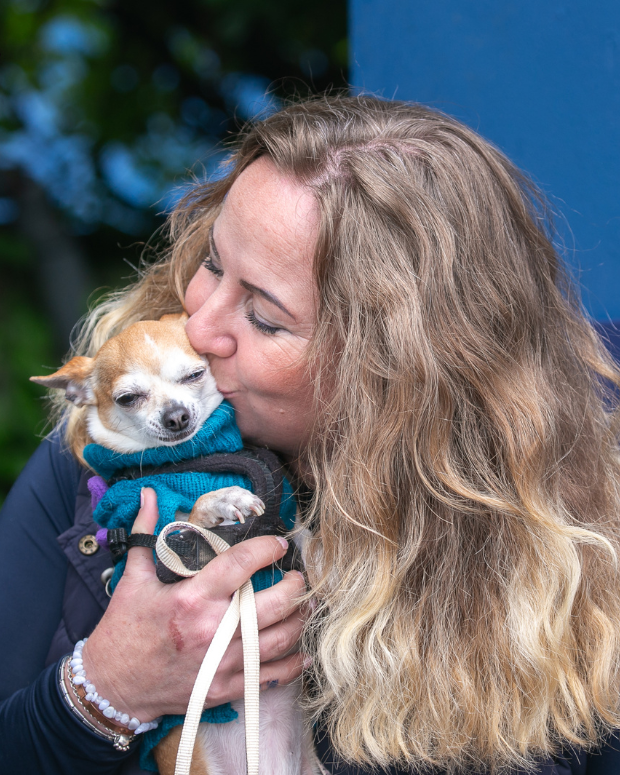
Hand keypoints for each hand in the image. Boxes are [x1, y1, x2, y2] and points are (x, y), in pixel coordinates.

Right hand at [82, 488, 307, 721]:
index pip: (241, 564)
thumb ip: (145, 532)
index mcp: (192, 598)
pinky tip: (302, 651)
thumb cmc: (123, 630)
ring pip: (279, 639)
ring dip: (299, 620)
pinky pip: (270, 677)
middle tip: (299, 577)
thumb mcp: (132, 578)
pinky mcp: (224, 688)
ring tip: (307, 606)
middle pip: (273, 603)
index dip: (266, 549)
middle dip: (294, 586)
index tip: (279, 543)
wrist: (111, 687)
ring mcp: (221, 662)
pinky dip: (292, 665)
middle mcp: (212, 629)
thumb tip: (148, 494)